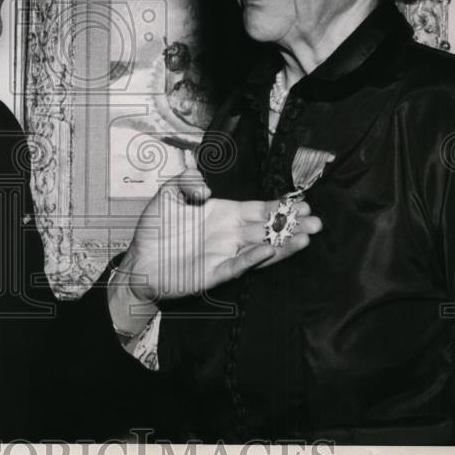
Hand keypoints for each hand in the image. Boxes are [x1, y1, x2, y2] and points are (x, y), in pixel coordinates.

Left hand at [108, 169, 321, 334]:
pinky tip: (269, 250)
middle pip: (267, 229)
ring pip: (261, 248)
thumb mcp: (168, 194)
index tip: (301, 203)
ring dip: (283, 244)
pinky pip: (238, 265)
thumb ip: (187, 181)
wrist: (139, 260)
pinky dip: (254, 259)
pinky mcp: (214, 272)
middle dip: (292, 225)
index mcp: (223, 213)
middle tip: (316, 221)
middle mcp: (229, 233)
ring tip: (306, 237)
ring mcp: (224, 254)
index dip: (280, 206)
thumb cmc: (155, 228)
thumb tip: (207, 187)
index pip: (258, 209)